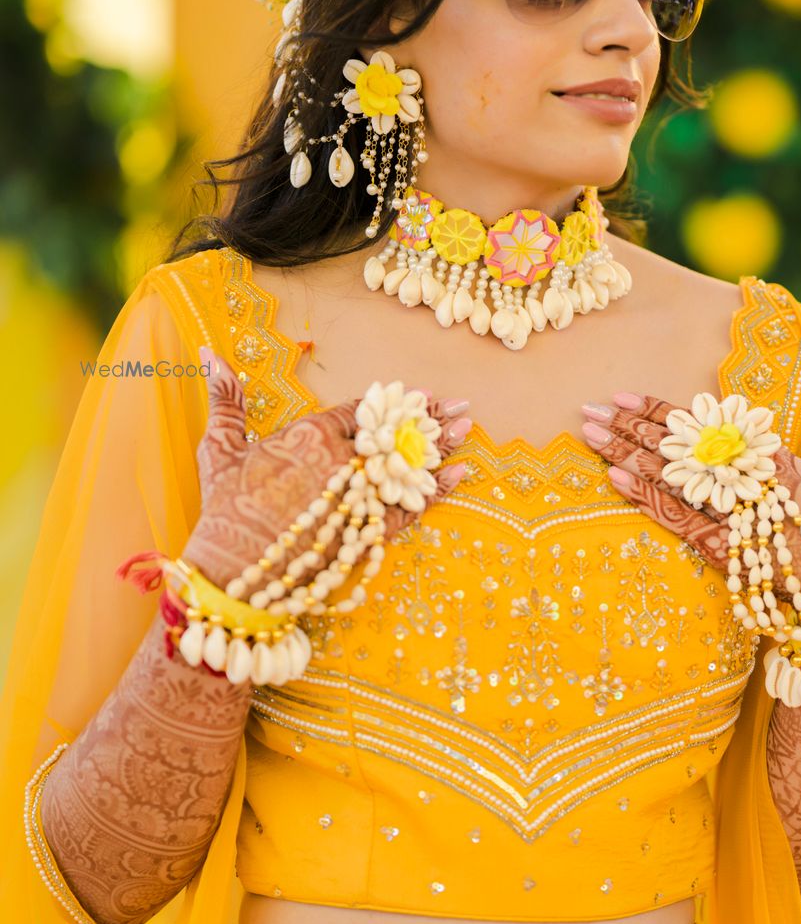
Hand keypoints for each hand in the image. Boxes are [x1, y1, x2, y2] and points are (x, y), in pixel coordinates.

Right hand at [183, 352, 471, 588]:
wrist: (232, 570)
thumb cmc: (223, 507)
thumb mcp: (221, 446)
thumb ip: (225, 397)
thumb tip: (209, 352)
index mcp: (311, 434)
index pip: (360, 411)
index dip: (391, 401)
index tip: (418, 394)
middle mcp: (342, 462)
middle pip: (393, 434)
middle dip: (429, 419)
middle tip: (461, 406)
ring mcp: (358, 499)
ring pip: (408, 466)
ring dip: (441, 448)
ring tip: (468, 430)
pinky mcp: (365, 533)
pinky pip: (410, 508)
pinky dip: (437, 491)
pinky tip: (459, 474)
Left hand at [580, 384, 800, 634]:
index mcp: (777, 459)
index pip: (707, 427)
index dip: (662, 410)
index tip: (625, 396)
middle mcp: (751, 483)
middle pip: (678, 447)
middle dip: (630, 428)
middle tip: (589, 410)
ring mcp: (736, 518)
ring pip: (671, 479)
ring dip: (627, 455)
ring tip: (590, 436)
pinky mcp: (729, 553)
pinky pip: (678, 520)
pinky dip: (647, 498)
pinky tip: (615, 478)